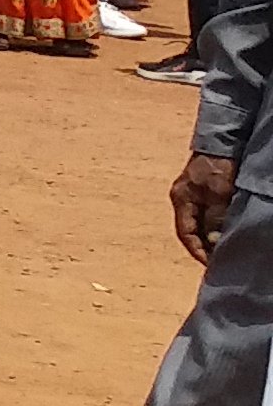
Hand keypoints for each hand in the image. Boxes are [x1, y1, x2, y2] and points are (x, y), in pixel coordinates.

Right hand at [175, 151, 239, 266]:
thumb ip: (214, 217)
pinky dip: (214, 226)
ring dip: (210, 236)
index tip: (211, 265)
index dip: (197, 251)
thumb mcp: (217, 193)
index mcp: (180, 200)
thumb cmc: (217, 166)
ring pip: (199, 223)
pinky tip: (225, 231)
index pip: (185, 234)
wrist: (222, 140)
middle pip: (191, 230)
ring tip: (224, 249)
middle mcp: (183, 199)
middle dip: (203, 247)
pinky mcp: (203, 190)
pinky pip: (206, 215)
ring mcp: (192, 194)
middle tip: (219, 261)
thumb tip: (213, 240)